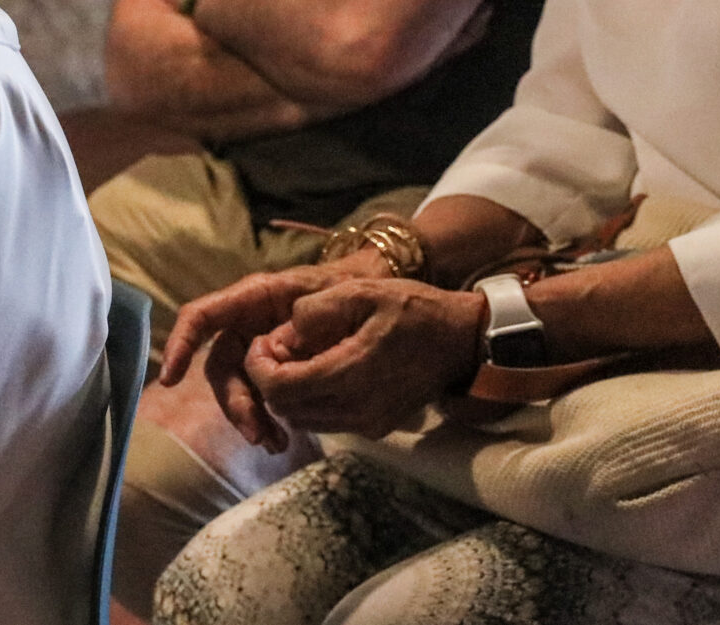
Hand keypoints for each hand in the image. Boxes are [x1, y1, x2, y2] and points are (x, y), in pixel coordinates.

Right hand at [158, 260, 376, 450]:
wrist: (368, 299)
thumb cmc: (345, 288)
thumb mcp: (333, 292)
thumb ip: (308, 316)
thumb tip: (279, 347)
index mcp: (251, 299)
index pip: (203, 317)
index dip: (181, 343)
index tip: (171, 378)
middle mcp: (245, 325)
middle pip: (221, 366)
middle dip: (234, 402)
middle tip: (255, 434)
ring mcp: (256, 351)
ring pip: (237, 388)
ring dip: (248, 418)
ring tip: (273, 444)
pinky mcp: (271, 372)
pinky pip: (257, 398)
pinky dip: (264, 420)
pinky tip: (280, 439)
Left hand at [244, 277, 484, 438]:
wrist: (460, 341)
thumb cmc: (412, 310)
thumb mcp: (361, 292)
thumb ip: (316, 310)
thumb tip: (284, 334)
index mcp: (350, 373)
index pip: (280, 389)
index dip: (258, 367)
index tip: (261, 342)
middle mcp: (357, 408)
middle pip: (287, 409)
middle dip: (270, 379)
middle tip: (277, 349)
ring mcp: (368, 423)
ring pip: (304, 420)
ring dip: (290, 393)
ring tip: (299, 359)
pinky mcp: (376, 428)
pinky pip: (327, 422)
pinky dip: (312, 402)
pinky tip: (321, 373)